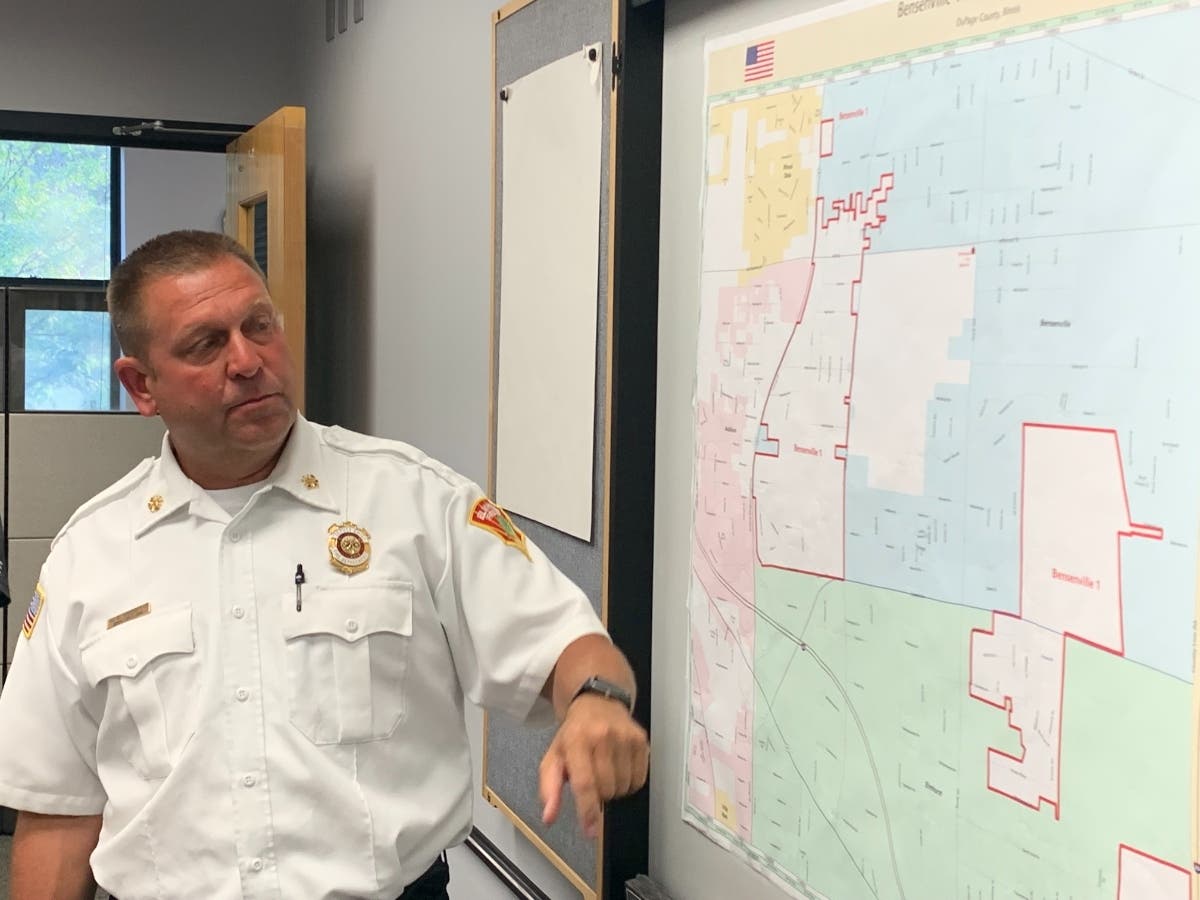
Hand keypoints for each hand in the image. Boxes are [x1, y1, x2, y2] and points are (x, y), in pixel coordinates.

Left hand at [538, 694, 649, 837]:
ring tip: (606, 773)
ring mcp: (625, 737)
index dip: (587, 811)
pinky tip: (620, 769)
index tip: (589, 831)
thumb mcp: (554, 756)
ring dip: (614, 790)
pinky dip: (629, 783)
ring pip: (624, 787)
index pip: (585, 782)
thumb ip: (549, 788)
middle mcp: (603, 736)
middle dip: (599, 795)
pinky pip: (639, 780)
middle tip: (593, 781)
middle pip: (606, 789)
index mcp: (577, 740)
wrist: (598, 702)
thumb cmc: (573, 734)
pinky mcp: (641, 740)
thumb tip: (549, 817)